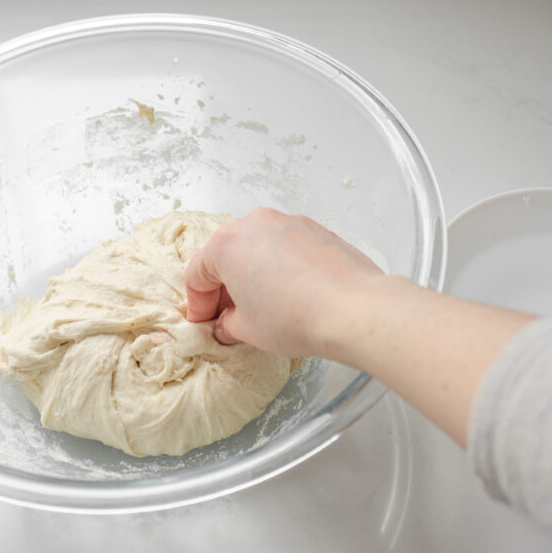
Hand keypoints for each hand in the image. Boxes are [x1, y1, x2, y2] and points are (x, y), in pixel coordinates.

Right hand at [184, 207, 382, 359]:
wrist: (353, 309)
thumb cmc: (295, 317)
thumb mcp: (248, 330)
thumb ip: (228, 324)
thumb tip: (228, 324)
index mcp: (227, 244)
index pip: (198, 275)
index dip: (198, 305)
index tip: (205, 324)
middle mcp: (255, 224)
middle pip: (226, 256)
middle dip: (224, 288)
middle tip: (229, 318)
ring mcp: (288, 222)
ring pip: (258, 248)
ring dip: (253, 275)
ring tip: (263, 307)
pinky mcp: (316, 230)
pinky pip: (286, 247)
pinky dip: (281, 268)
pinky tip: (291, 295)